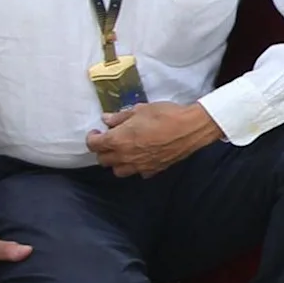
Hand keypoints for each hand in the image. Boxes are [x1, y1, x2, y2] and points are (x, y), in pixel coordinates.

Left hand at [85, 101, 222, 177]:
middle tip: (110, 140)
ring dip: (116, 162)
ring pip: (118, 170)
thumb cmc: (165, 115)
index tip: (97, 132)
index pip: (94, 144)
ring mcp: (139, 165)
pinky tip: (142, 158)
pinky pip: (138, 172)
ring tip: (123, 152)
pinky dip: (136, 167)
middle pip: (103, 160)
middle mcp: (124, 156)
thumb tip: (106, 119)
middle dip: (103, 150)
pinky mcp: (153, 169)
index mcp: (118, 140)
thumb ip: (120, 117)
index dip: (92, 138)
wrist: (191, 127)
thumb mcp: (140, 109)